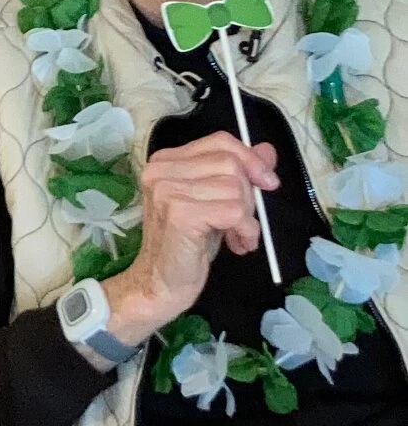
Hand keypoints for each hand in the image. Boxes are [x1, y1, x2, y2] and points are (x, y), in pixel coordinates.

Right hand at [103, 132, 278, 346]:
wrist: (159, 284)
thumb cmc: (186, 245)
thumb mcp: (214, 201)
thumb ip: (237, 174)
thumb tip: (267, 150)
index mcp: (165, 162)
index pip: (219, 141)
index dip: (250, 159)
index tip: (266, 182)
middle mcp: (161, 171)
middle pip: (230, 164)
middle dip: (248, 195)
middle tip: (241, 222)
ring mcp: (167, 191)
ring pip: (235, 188)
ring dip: (247, 218)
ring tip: (236, 237)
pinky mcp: (179, 214)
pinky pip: (233, 211)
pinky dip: (244, 230)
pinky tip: (236, 244)